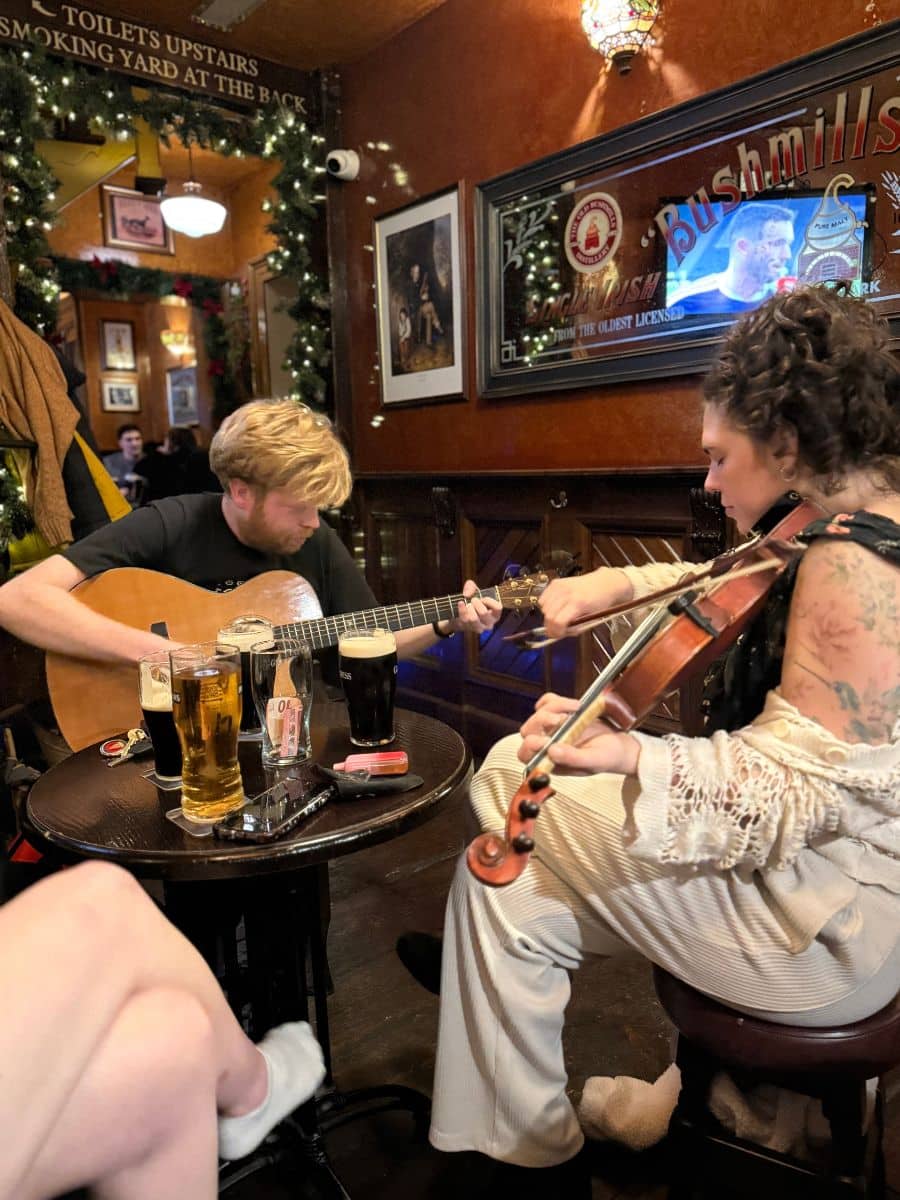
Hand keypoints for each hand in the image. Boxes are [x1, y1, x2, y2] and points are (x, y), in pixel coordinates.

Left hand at [450, 579, 502, 634]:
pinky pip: (464, 619)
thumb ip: (471, 587)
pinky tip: (461, 603)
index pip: (498, 608)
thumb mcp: (474, 592)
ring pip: (473, 618)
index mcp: (495, 615)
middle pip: (483, 613)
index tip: (483, 598)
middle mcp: (489, 623)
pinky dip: (462, 610)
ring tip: (468, 604)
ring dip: (469, 608)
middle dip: (476, 603)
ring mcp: (478, 628)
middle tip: (473, 600)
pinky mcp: (468, 628)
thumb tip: (467, 594)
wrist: (459, 614)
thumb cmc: (472, 603)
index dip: (489, 601)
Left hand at [517, 692, 640, 776]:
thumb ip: (572, 758)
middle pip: (527, 730)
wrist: (620, 745)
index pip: (526, 754)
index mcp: (550, 761)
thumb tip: (551, 752)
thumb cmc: (606, 757)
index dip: (530, 746)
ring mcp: (552, 728)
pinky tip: (573, 704)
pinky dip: (556, 700)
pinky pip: (547, 701)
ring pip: (538, 713)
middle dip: (542, 722)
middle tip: (562, 719)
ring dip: (554, 708)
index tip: (545, 740)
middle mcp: (547, 744)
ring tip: (576, 708)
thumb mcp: (593, 761)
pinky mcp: (560, 712)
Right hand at [539, 568, 632, 638]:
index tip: (556, 635)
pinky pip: (543, 599)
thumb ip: (574, 627)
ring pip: (543, 607)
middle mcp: (567, 593)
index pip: (558, 622)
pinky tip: (556, 607)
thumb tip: (560, 634)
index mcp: (578, 603)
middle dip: (551, 626)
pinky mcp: (555, 583)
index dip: (555, 632)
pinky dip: (546, 606)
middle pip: (548, 615)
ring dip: (549, 615)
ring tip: (559, 616)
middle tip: (557, 629)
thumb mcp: (591, 619)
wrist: (604, 583)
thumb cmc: (600, 600)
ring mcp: (560, 586)